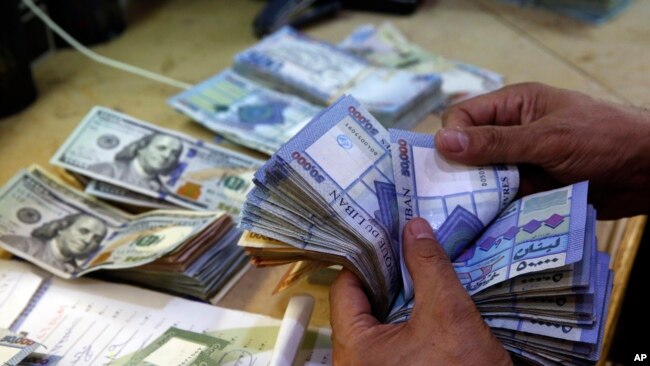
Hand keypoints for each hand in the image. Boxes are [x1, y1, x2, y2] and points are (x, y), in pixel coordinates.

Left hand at [329, 218, 510, 365]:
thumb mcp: (449, 314)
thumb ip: (429, 266)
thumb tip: (414, 228)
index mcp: (354, 347)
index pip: (346, 286)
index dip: (367, 257)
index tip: (390, 236)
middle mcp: (356, 360)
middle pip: (362, 302)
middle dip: (389, 273)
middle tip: (409, 246)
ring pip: (381, 319)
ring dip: (403, 294)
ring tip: (423, 266)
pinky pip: (396, 337)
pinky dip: (411, 316)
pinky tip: (432, 299)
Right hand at [435, 82, 649, 218]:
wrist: (648, 172)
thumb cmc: (602, 139)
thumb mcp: (546, 138)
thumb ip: (495, 142)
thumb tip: (443, 141)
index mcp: (513, 106)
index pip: (463, 117)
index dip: (451, 138)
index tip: (445, 165)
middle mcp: (511, 133)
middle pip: (468, 151)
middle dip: (458, 171)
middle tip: (448, 196)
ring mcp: (520, 163)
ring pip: (482, 179)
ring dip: (476, 194)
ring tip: (465, 214)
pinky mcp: (529, 189)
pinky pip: (501, 199)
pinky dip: (493, 210)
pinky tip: (485, 223)